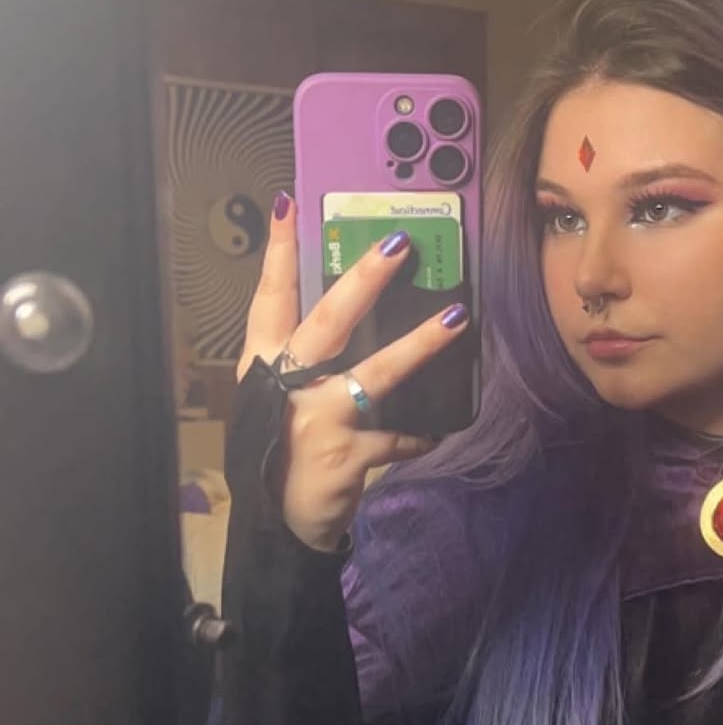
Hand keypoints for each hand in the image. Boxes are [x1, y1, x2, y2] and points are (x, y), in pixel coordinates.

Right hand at [237, 194, 469, 551]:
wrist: (277, 520)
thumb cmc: (279, 450)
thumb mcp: (275, 400)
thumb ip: (302, 361)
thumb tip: (351, 315)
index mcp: (264, 365)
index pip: (270, 298)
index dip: (279, 252)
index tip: (289, 204)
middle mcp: (285, 384)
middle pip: (329, 320)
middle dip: (365, 279)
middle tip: (399, 243)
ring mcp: (316, 418)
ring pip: (375, 372)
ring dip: (420, 344)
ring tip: (457, 318)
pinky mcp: (346, 454)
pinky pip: (396, 437)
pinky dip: (417, 435)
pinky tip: (433, 432)